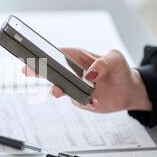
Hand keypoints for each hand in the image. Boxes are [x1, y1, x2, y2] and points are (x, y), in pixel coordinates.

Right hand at [22, 48, 151, 112]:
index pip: (57, 53)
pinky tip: (94, 102)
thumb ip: (104, 63)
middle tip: (27, 71)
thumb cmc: (121, 70)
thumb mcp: (116, 59)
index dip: (44, 54)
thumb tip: (89, 74)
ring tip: (57, 91)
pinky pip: (76, 101)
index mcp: (77, 57)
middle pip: (50, 70)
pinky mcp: (79, 99)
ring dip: (56, 90)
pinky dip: (84, 103)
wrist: (129, 91)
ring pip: (58, 87)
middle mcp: (72, 71)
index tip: (33, 56)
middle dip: (38, 70)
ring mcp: (74, 85)